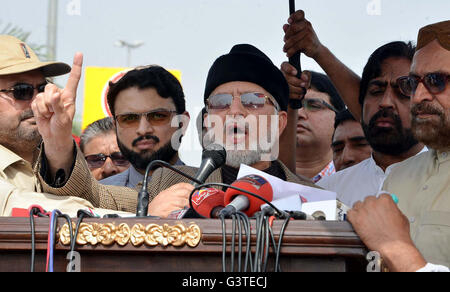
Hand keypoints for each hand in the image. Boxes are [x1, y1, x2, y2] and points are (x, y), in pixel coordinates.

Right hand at [32, 53, 82, 173]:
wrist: (53, 135)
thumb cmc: (63, 127)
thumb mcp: (64, 118)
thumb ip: (59, 105)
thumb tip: (56, 94)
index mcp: (70, 96)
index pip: (73, 79)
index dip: (76, 66)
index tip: (79, 53)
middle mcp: (59, 94)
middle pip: (50, 87)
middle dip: (50, 101)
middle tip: (54, 112)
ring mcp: (48, 98)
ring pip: (41, 95)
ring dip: (44, 108)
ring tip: (51, 116)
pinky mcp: (39, 103)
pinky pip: (35, 102)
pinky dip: (38, 111)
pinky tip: (44, 115)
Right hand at [147, 183, 194, 217]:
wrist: (147, 215)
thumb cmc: (156, 208)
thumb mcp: (163, 198)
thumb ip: (174, 195)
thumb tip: (187, 197)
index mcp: (167, 191)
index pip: (181, 185)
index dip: (190, 187)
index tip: (195, 190)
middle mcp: (167, 195)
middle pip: (184, 193)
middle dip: (191, 197)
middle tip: (194, 202)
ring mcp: (167, 203)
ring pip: (183, 202)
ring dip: (188, 206)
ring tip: (188, 209)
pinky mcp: (167, 211)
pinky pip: (178, 210)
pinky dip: (182, 212)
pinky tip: (182, 213)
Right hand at [280, 62, 310, 99]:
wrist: (300, 90)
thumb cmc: (302, 81)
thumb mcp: (305, 75)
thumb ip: (306, 74)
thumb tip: (304, 78)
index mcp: (285, 68)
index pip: (284, 66)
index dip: (289, 69)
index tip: (295, 72)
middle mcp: (281, 76)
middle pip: (285, 77)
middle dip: (296, 81)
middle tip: (303, 84)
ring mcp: (280, 85)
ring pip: (285, 87)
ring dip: (296, 89)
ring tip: (303, 90)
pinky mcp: (281, 93)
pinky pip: (287, 95)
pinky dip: (294, 96)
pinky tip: (300, 95)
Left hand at [283, 10, 323, 58]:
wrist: (317, 50)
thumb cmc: (306, 41)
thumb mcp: (298, 35)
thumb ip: (290, 30)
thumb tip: (285, 25)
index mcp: (305, 22)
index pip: (300, 14)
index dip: (293, 16)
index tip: (289, 21)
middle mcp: (307, 26)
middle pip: (293, 27)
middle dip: (287, 35)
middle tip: (285, 40)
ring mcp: (308, 33)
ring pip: (292, 39)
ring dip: (287, 46)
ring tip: (285, 49)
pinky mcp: (308, 42)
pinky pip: (295, 46)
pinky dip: (290, 51)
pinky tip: (288, 54)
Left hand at [347, 194, 425, 271]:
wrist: (393, 246)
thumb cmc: (398, 235)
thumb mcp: (402, 217)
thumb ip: (393, 209)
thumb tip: (389, 208)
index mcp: (385, 200)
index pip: (380, 196)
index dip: (380, 203)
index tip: (379, 207)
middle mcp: (372, 203)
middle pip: (368, 200)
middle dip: (370, 207)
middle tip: (372, 215)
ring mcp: (363, 210)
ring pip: (358, 205)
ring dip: (361, 210)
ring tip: (365, 219)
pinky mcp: (355, 219)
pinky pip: (349, 213)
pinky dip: (352, 216)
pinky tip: (356, 221)